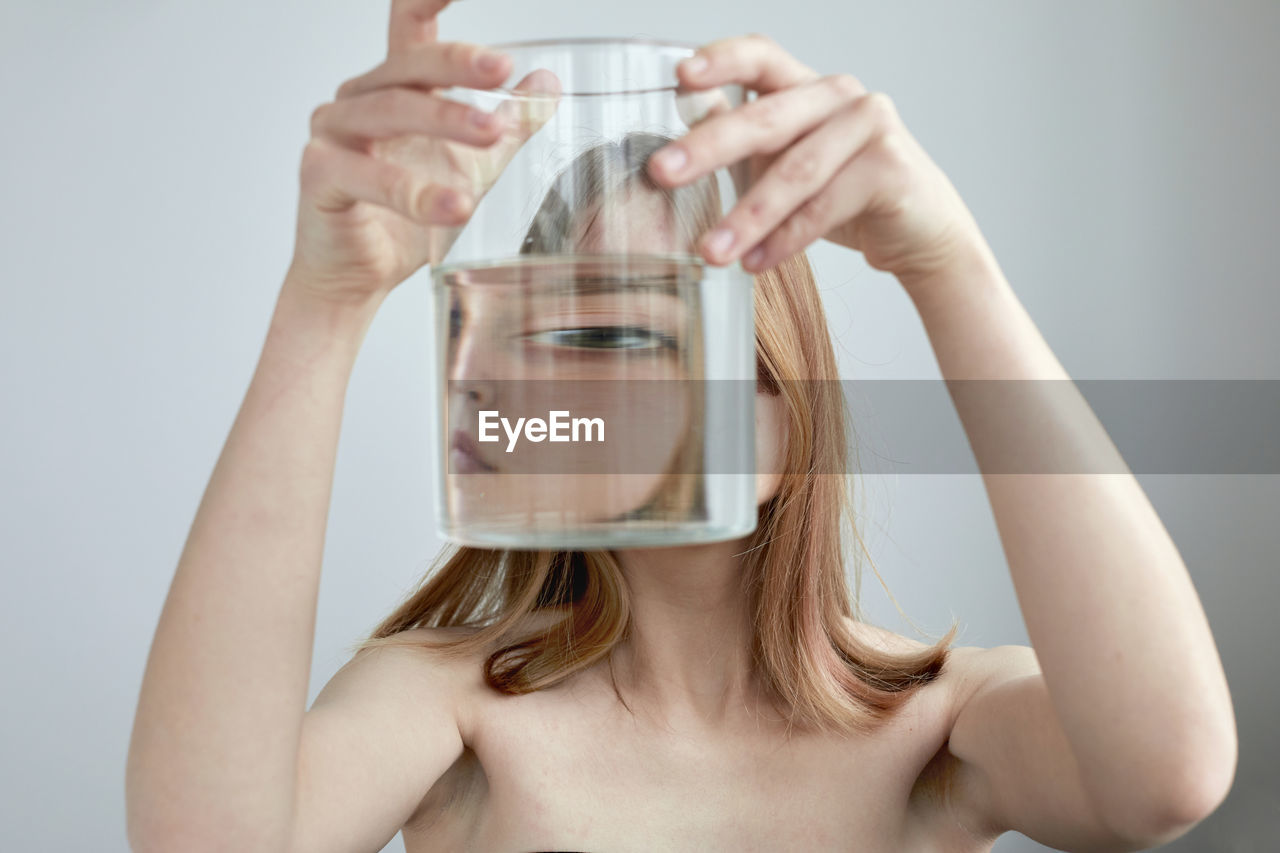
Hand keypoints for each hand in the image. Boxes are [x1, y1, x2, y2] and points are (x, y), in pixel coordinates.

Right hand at [288, 0, 559, 305]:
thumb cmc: (406, 218)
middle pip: (408, 65)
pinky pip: (368, 177)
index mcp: (394, 86)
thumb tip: (547, 82)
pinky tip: (455, 205)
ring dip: (445, 120)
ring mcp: (333, 133)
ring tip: (493, 136)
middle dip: (457, 63)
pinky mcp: (319, 176)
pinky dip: (416, 193)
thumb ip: (508, 123)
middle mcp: (358, 98)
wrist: (361, 277)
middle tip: (503, 69)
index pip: (410, 22)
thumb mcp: (473, 166)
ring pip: (390, 112)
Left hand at [647, 34, 991, 286]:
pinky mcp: (890, 167)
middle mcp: (840, 95)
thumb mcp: (782, 164)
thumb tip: (681, 127)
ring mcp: (870, 126)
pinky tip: (755, 263)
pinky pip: (824, 207)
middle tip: (662, 173)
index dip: (720, 60)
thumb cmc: (844, 194)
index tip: (680, 76)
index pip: (760, 56)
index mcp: (807, 86)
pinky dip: (785, 240)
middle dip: (708, 148)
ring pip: (795, 172)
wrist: (919, 232)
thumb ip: (741, 142)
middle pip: (766, 118)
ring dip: (746, 216)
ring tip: (710, 251)